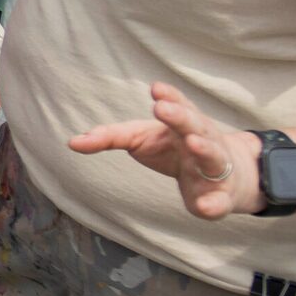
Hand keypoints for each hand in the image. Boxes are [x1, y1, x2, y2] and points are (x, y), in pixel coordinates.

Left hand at [69, 83, 265, 219]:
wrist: (224, 176)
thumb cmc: (173, 149)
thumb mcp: (141, 138)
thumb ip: (110, 137)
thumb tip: (71, 142)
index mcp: (183, 123)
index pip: (178, 105)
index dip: (169, 96)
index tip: (155, 88)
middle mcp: (203, 140)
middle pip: (194, 125)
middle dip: (180, 116)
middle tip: (161, 108)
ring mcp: (214, 167)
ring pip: (213, 156)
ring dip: (204, 148)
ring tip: (193, 143)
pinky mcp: (219, 197)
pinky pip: (218, 202)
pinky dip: (213, 204)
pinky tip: (204, 207)